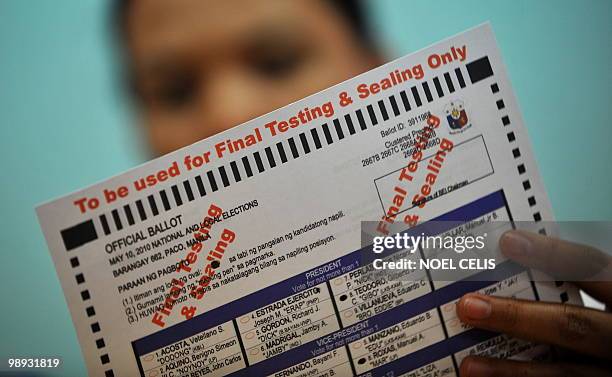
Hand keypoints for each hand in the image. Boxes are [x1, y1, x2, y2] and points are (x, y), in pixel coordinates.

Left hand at [456, 230, 611, 376]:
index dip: (552, 254)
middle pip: (573, 325)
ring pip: (566, 374)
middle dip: (516, 316)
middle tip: (469, 307)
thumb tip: (507, 258)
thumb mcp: (605, 300)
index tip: (508, 242)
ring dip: (511, 371)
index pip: (593, 267)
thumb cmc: (610, 325)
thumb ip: (570, 287)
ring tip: (469, 366)